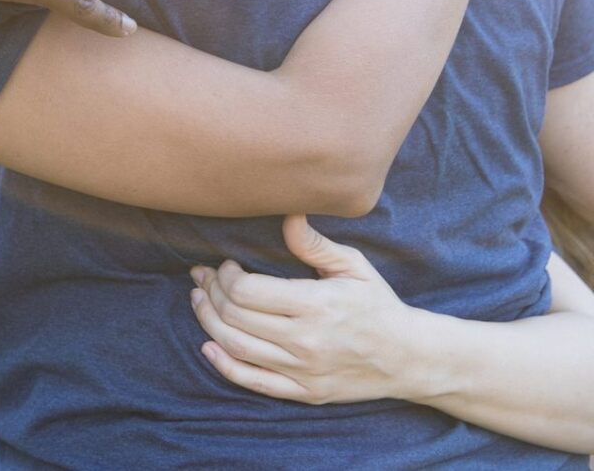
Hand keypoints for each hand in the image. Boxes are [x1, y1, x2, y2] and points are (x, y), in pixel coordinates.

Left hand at [187, 214, 418, 404]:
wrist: (409, 358)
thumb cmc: (377, 305)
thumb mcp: (354, 266)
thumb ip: (314, 243)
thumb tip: (287, 215)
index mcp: (316, 305)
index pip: (247, 291)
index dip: (225, 275)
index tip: (226, 265)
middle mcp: (306, 340)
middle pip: (234, 316)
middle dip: (210, 292)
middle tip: (204, 278)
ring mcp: (303, 370)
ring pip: (236, 347)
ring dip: (207, 321)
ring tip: (199, 301)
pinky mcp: (304, 393)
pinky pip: (253, 382)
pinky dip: (223, 365)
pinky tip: (207, 346)